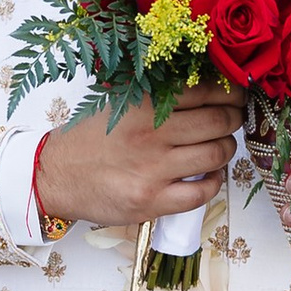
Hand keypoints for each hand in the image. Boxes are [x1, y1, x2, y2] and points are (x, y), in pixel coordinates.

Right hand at [36, 82, 241, 227]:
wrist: (54, 175)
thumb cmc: (87, 138)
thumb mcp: (117, 103)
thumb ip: (155, 96)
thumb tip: (204, 89)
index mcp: (143, 104)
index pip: (204, 90)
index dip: (230, 92)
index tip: (236, 95)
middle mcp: (151, 134)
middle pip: (219, 121)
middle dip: (235, 119)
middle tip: (234, 119)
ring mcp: (153, 170)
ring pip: (216, 155)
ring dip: (228, 149)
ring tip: (222, 146)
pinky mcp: (151, 201)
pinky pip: (201, 193)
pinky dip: (214, 183)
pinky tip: (209, 176)